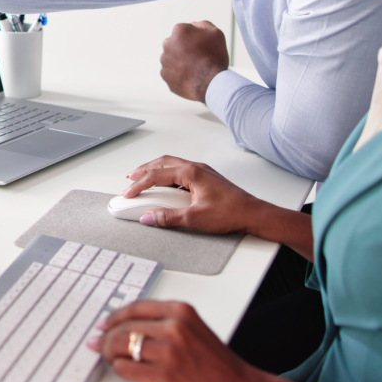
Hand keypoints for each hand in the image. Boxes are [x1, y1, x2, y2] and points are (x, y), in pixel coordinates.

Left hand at [88, 299, 310, 381]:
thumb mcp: (194, 330)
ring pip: (120, 346)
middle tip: (100, 345)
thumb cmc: (218, 365)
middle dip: (107, 338)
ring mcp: (168, 352)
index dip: (114, 317)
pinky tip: (123, 371)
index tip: (104, 325)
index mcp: (181, 312)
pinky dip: (119, 369)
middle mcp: (174, 327)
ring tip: (112, 359)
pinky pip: (125, 368)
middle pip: (123, 327)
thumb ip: (165, 324)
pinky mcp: (163, 376)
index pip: (135, 307)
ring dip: (110, 354)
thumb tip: (128, 326)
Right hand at [120, 156, 263, 234]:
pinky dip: (167, 175)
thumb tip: (148, 218)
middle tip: (130, 179)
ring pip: (172, 164)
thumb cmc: (231, 213)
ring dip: (155, 170)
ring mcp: (202, 172)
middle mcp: (196, 168)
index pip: (156, 175)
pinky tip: (165, 185)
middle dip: (143, 170)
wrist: (253, 214)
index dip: (139, 185)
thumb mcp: (195, 219)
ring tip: (143, 179)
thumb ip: (168, 218)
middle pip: (162, 162)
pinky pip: (180, 170)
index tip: (128, 194)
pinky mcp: (206, 179)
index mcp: (191, 173)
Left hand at [160, 21, 228, 101]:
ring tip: (195, 69)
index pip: (185, 31)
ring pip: (172, 58)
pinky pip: (171, 73)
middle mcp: (167, 43)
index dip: (195, 39)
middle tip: (198, 58)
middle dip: (184, 49)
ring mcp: (164, 60)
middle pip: (176, 44)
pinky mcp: (164, 75)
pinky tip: (190, 77)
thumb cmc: (215, 57)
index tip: (202, 47)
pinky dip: (178, 74)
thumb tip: (193, 24)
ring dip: (180, 62)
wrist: (211, 83)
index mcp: (179, 31)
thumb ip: (202, 25)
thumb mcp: (216, 33)